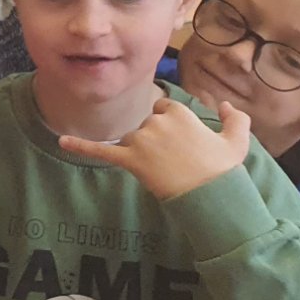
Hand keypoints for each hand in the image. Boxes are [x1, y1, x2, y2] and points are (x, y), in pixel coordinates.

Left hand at [58, 98, 250, 200]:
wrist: (211, 196)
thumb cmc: (223, 169)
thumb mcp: (237, 141)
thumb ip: (235, 118)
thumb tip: (224, 102)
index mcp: (178, 112)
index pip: (164, 109)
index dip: (171, 124)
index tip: (182, 140)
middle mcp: (157, 123)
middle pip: (147, 125)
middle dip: (156, 140)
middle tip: (177, 159)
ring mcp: (141, 141)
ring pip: (133, 140)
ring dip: (142, 152)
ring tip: (164, 169)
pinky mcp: (129, 160)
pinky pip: (101, 151)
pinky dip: (80, 146)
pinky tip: (61, 141)